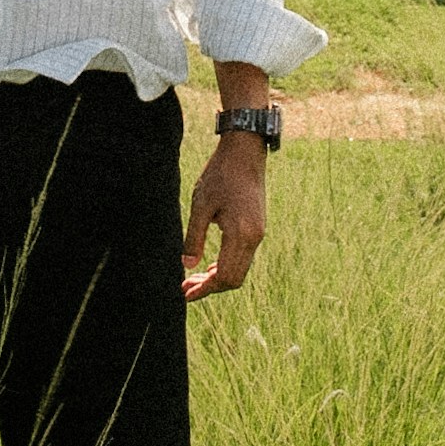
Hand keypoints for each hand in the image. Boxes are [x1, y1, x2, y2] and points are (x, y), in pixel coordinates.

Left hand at [181, 131, 266, 300]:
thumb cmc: (220, 175)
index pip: (225, 276)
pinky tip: (210, 264)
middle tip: (186, 288)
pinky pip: (243, 256)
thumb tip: (187, 266)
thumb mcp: (200, 205)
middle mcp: (254, 238)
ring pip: (240, 269)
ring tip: (193, 279)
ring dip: (217, 277)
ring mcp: (259, 233)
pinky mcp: (257, 227)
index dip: (205, 289)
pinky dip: (226, 265)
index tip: (186, 293)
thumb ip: (194, 238)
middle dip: (210, 287)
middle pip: (234, 278)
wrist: (245, 152)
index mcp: (241, 234)